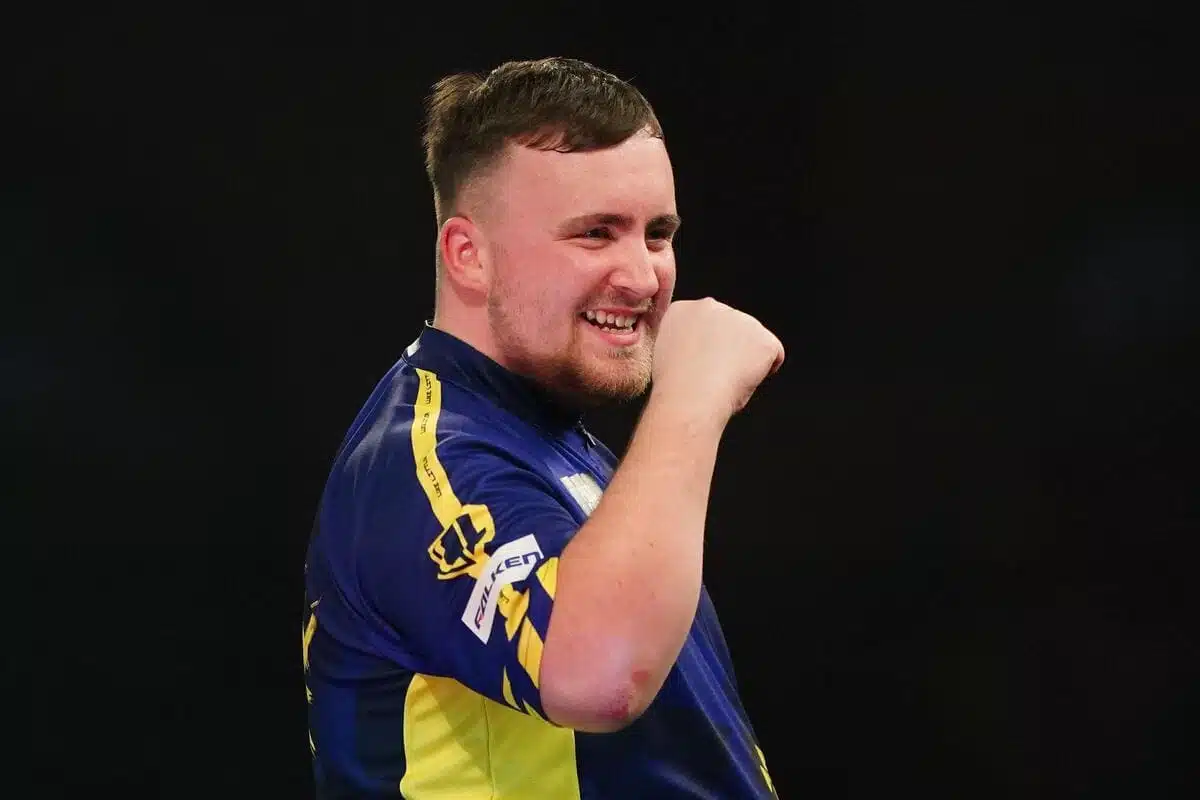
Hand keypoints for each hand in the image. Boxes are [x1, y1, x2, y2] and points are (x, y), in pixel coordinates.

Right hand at [650, 298, 784, 422]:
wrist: (689, 398)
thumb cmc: (675, 387)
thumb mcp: (668, 355)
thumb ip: (686, 344)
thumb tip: (700, 353)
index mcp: (683, 310)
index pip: (704, 323)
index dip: (706, 347)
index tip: (701, 362)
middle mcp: (711, 306)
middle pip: (731, 328)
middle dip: (729, 348)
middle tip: (715, 374)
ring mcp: (740, 319)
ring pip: (752, 341)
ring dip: (745, 359)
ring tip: (725, 380)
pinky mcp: (763, 338)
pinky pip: (774, 355)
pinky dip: (765, 370)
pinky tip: (744, 381)